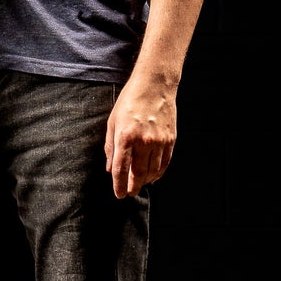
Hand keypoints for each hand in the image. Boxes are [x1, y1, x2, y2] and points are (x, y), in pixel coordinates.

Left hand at [104, 84, 176, 198]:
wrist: (154, 85)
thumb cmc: (130, 101)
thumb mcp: (113, 122)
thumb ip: (110, 146)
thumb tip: (110, 168)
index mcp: (125, 136)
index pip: (121, 169)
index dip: (119, 185)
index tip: (119, 195)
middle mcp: (143, 141)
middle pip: (138, 173)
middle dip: (133, 186)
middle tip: (130, 193)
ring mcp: (159, 141)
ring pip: (153, 170)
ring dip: (146, 181)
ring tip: (140, 185)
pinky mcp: (170, 139)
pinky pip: (165, 162)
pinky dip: (159, 173)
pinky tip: (153, 177)